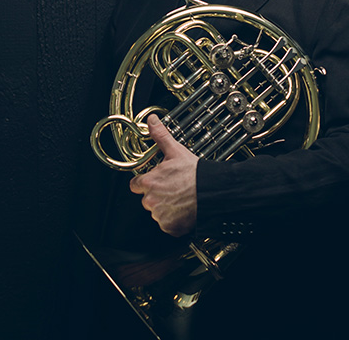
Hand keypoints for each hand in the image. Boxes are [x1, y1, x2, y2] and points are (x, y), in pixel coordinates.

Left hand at [129, 114, 197, 236]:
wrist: (212, 191)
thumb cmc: (195, 174)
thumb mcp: (175, 151)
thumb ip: (160, 136)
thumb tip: (152, 121)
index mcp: (149, 182)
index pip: (136, 185)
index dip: (145, 182)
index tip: (155, 181)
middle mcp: (151, 200)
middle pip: (147, 199)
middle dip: (156, 195)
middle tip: (172, 189)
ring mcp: (160, 215)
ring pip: (157, 212)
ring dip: (165, 208)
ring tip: (180, 199)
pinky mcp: (170, 227)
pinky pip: (167, 225)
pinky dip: (174, 220)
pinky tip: (183, 210)